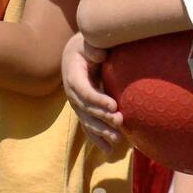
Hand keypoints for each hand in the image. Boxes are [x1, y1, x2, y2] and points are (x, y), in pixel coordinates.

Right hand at [61, 31, 125, 157]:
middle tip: (120, 121)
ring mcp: (76, 104)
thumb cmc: (85, 47)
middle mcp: (71, 93)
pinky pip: (88, 127)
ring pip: (87, 121)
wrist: (73, 55)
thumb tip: (100, 54)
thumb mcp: (87, 42)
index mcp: (72, 76)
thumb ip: (93, 48)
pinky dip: (97, 139)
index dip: (97, 99)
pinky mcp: (82, 111)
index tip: (113, 105)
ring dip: (102, 132)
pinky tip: (108, 150)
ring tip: (117, 139)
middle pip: (86, 109)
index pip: (84, 91)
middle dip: (103, 117)